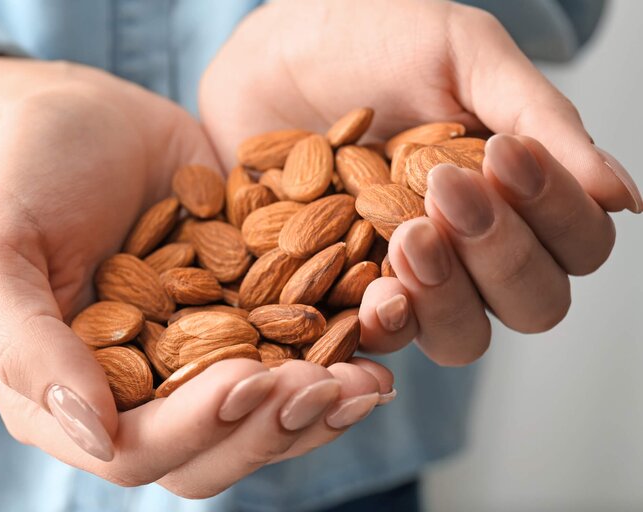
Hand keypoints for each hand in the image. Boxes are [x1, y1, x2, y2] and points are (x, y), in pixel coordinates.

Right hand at [0, 57, 392, 496]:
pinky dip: (341, 346)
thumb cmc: (33, 170)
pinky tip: (379, 330)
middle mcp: (149, 388)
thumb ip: (28, 344)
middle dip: (275, 423)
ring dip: (323, 401)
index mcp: (79, 393)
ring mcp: (207, 352)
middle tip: (326, 386)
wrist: (94, 117)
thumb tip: (92, 437)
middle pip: (219, 444)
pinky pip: (300, 346)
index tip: (245, 382)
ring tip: (370, 379)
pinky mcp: (250, 309)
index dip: (195, 428)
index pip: (141, 449)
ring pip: (270, 408)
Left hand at [199, 0, 640, 364]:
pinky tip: (379, 293)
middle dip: (502, 254)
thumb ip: (540, 119)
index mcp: (515, 197)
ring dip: (451, 296)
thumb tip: (623, 197)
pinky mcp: (346, 295)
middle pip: (532, 303)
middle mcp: (472, 251)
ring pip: (465, 338)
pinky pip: (383, 339)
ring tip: (411, 236)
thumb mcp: (463, 56)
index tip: (503, 156)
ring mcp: (410, 280)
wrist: (271, 56)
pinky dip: (389, 322)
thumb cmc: (370, 42)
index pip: (576, 242)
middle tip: (450, 192)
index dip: (555, 214)